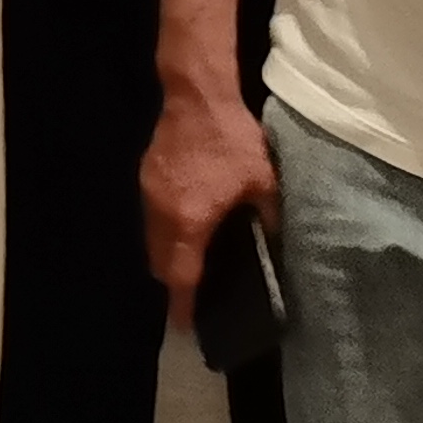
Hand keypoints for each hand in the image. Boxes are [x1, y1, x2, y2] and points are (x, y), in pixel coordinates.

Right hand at [140, 89, 275, 321]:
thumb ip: (268, 217)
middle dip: (173, 283)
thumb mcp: (262, 181)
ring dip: (168, 256)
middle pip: (160, 263)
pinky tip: (186, 224)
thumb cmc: (231, 140)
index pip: (181, 276)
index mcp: (189, 222)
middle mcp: (162, 214)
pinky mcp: (146, 177)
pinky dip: (165, 231)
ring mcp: (149, 194)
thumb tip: (275, 242)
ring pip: (153, 240)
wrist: (196, 95)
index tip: (184, 327)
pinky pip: (152, 217)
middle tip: (194, 295)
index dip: (182, 305)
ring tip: (192, 263)